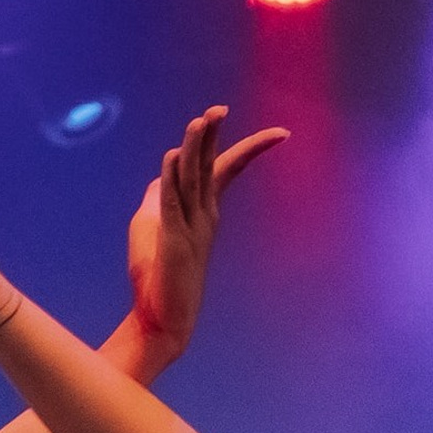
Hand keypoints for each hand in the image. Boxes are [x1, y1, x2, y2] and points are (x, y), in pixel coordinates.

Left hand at [125, 105, 287, 364]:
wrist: (161, 322)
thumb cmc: (158, 279)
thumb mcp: (153, 230)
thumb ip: (159, 200)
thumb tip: (161, 175)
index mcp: (203, 211)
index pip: (226, 171)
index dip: (248, 149)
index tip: (280, 133)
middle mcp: (203, 216)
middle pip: (209, 167)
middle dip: (213, 138)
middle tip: (219, 109)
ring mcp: (190, 229)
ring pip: (192, 180)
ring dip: (194, 149)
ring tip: (200, 121)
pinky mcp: (171, 242)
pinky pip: (171, 204)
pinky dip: (170, 179)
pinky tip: (170, 157)